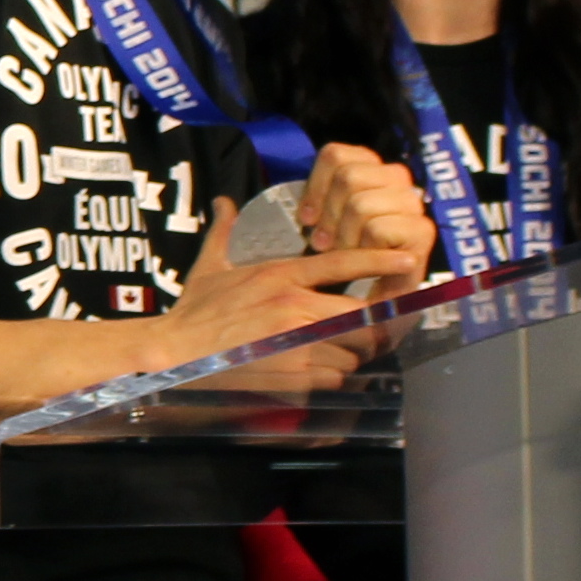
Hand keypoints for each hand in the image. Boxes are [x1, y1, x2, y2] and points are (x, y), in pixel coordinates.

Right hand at [158, 219, 428, 374]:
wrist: (172, 354)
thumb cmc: (193, 313)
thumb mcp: (209, 266)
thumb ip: (225, 232)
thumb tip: (225, 201)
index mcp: (280, 276)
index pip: (344, 262)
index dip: (381, 261)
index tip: (408, 261)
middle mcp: (294, 306)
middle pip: (362, 315)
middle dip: (367, 328)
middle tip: (361, 334)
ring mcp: (297, 342)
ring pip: (351, 350)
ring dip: (345, 354)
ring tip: (324, 355)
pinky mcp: (294, 376)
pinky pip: (333, 377)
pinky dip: (328, 378)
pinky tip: (308, 374)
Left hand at [297, 140, 435, 274]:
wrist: (381, 296)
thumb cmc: (352, 255)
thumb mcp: (330, 222)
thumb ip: (321, 202)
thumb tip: (307, 215)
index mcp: (372, 168)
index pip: (336, 155)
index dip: (315, 186)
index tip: (306, 218)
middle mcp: (397, 178)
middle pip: (348, 177)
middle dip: (330, 216)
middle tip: (324, 243)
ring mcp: (412, 203)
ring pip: (360, 204)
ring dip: (346, 237)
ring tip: (349, 253)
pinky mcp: (422, 230)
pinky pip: (377, 229)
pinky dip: (365, 249)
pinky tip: (369, 261)